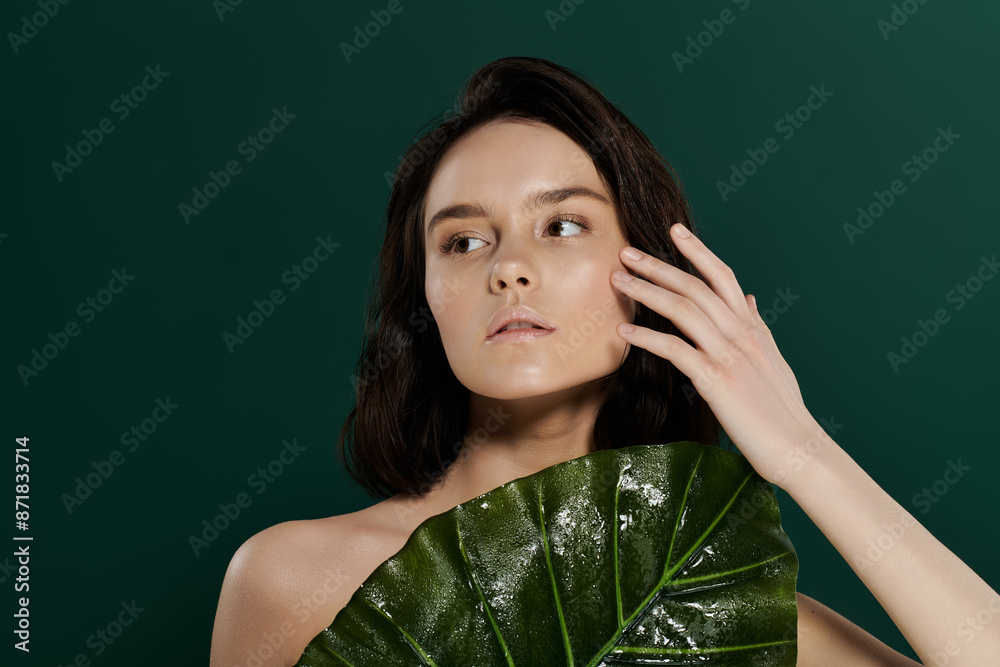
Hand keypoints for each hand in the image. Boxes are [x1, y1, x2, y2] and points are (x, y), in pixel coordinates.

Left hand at [610, 223, 830, 486]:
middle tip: (626, 251)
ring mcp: (729, 355)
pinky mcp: (716, 380)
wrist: (798, 447)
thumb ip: (758, 327)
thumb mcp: (773, 360)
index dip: (697, 251)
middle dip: (658, 266)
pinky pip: (675, 349)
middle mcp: (742, 334)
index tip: (673, 231)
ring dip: (645, 291)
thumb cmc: (783, 410)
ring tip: (617, 280)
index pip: (723, 277)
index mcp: (753, 328)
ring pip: (682, 310)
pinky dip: (647, 337)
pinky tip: (624, 329)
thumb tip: (749, 300)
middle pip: (695, 287)